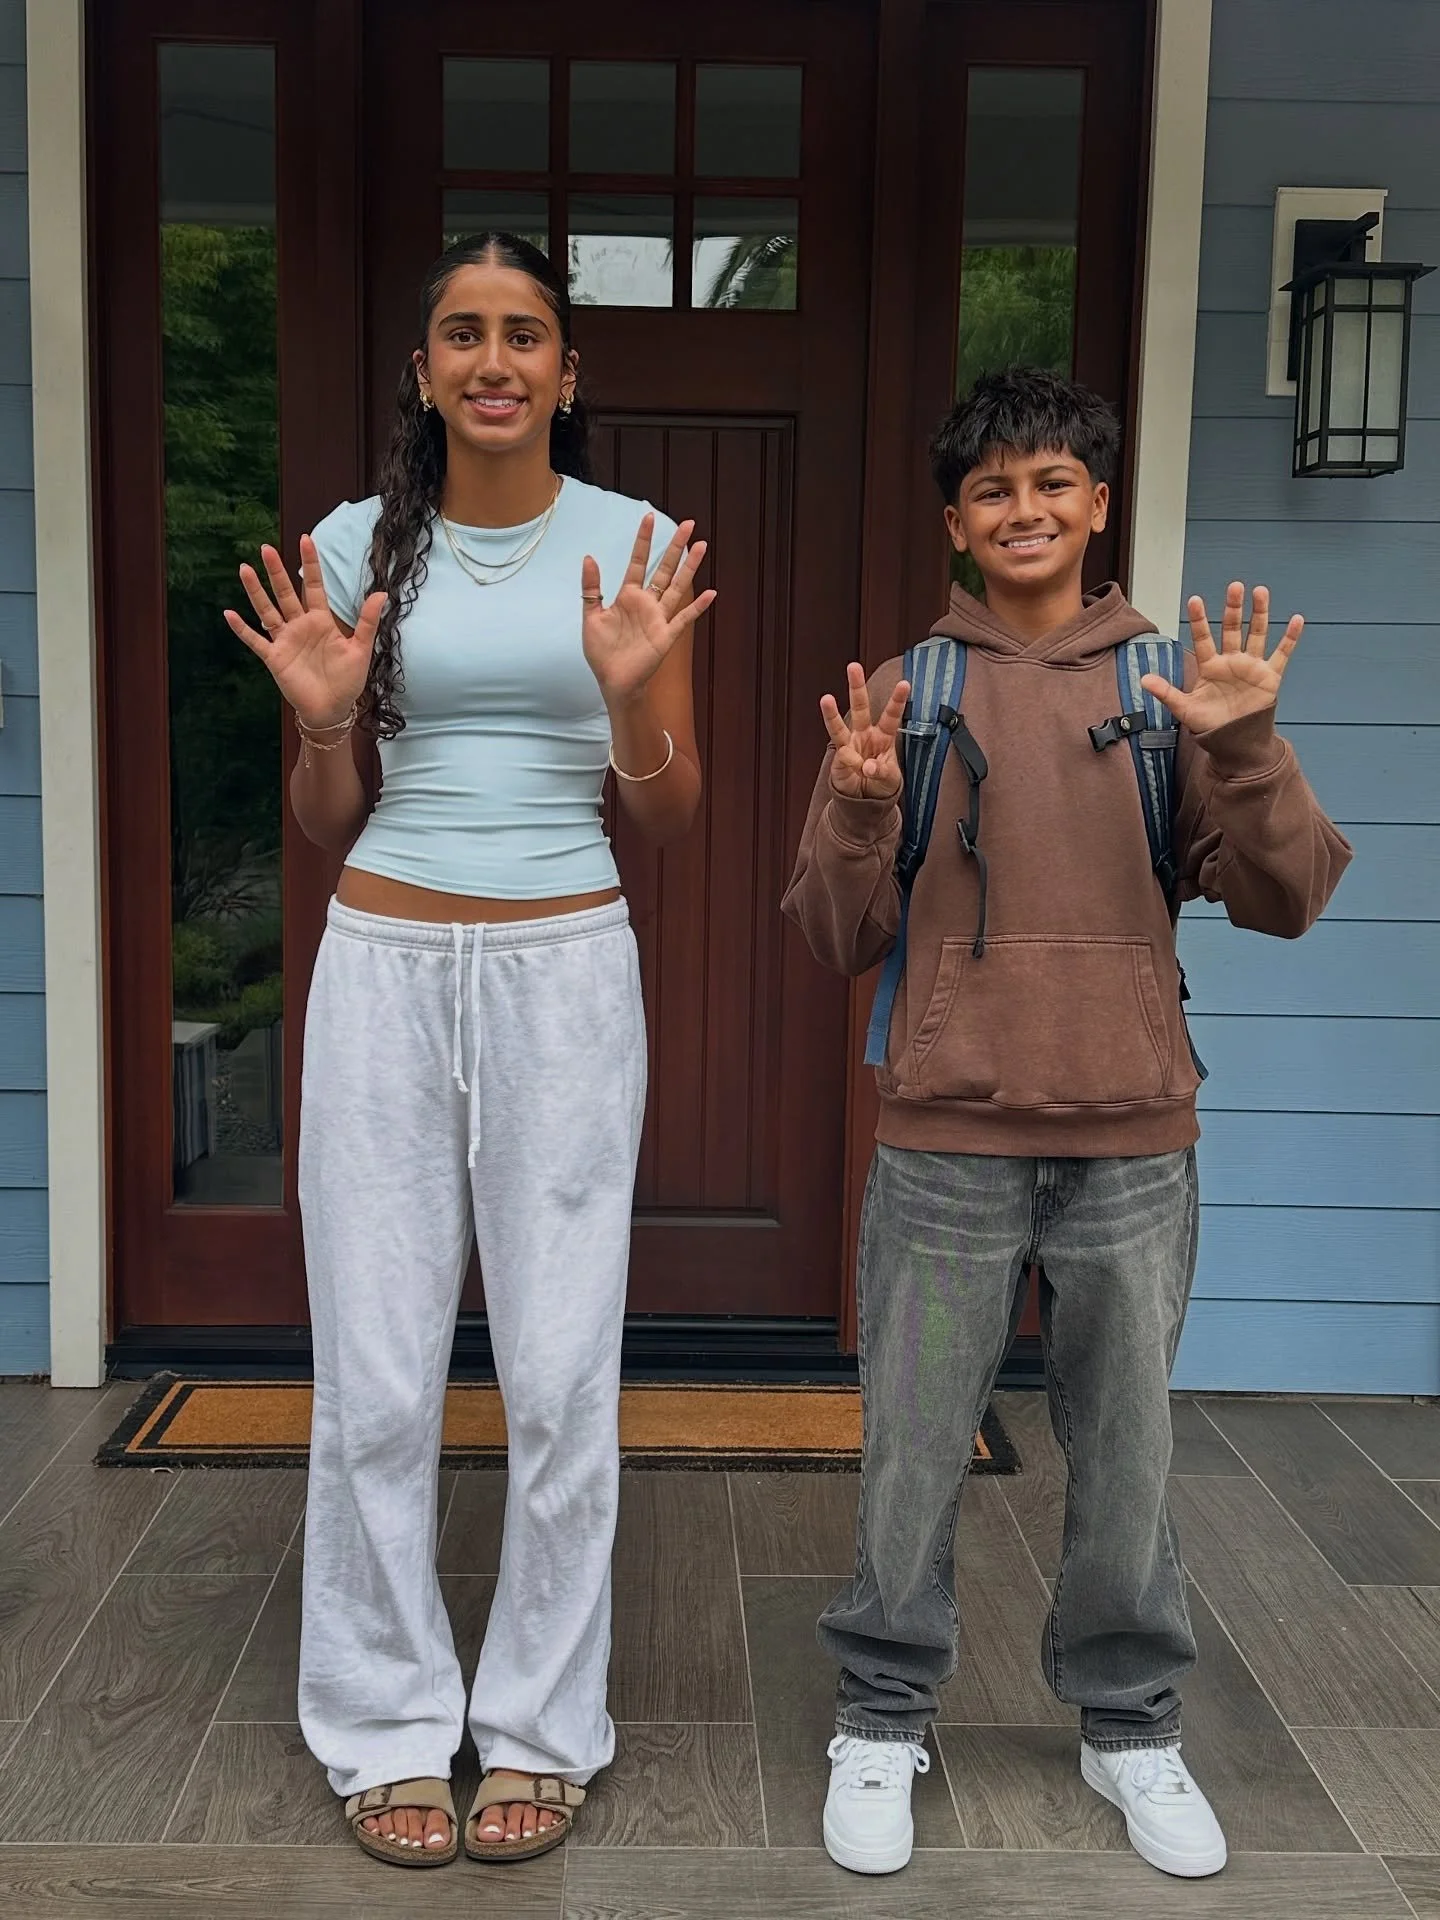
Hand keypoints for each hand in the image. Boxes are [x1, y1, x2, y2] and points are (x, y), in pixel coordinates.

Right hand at [225, 535, 384, 729]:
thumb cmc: (347, 681)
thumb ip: (367, 621)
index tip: (306, 539)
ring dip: (255, 592)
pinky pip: (256, 641)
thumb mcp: (361, 650)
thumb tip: (381, 593)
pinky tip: (230, 614)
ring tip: (244, 569)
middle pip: (285, 593)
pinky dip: (242, 629)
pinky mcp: (275, 658)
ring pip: (267, 610)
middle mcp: (300, 626)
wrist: (332, 710)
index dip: (310, 564)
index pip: (314, 586)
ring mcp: (285, 641)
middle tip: (266, 548)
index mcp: (321, 621)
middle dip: (276, 571)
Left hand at [582, 516, 715, 708]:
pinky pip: (685, 618)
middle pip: (664, 568)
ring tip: (702, 546)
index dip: (644, 540)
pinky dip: (698, 607)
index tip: (649, 517)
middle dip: (676, 546)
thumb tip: (588, 556)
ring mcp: (659, 618)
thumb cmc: (601, 652)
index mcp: (628, 596)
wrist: (612, 680)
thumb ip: (591, 587)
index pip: (638, 561)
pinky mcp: (667, 635)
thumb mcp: (591, 615)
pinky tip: (711, 593)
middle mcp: (647, 603)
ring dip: (690, 567)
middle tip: (688, 524)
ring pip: (678, 586)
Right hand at [821, 663, 910, 799]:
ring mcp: (849, 745)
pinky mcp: (838, 760)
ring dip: (831, 712)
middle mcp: (864, 735)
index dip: (897, 700)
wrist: (864, 799)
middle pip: (859, 707)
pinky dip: (850, 764)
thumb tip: (865, 766)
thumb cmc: (881, 783)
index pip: (891, 715)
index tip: (904, 683)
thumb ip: (881, 771)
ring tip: (826, 699)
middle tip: (853, 666)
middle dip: (856, 687)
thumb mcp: (890, 779)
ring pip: (838, 726)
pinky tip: (857, 770)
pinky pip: (842, 758)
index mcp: (884, 736)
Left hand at [1141, 582, 1301, 733]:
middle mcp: (1231, 661)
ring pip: (1256, 634)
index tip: (1195, 600)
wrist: (1232, 741)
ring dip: (1260, 613)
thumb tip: (1143, 680)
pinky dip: (1290, 638)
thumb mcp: (1184, 709)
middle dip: (1233, 608)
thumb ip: (1166, 693)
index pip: (1203, 638)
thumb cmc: (1208, 724)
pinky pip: (1282, 654)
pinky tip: (1297, 620)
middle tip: (1235, 586)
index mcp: (1209, 666)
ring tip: (1260, 591)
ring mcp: (1251, 666)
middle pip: (1232, 629)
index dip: (1199, 620)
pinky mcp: (1270, 676)